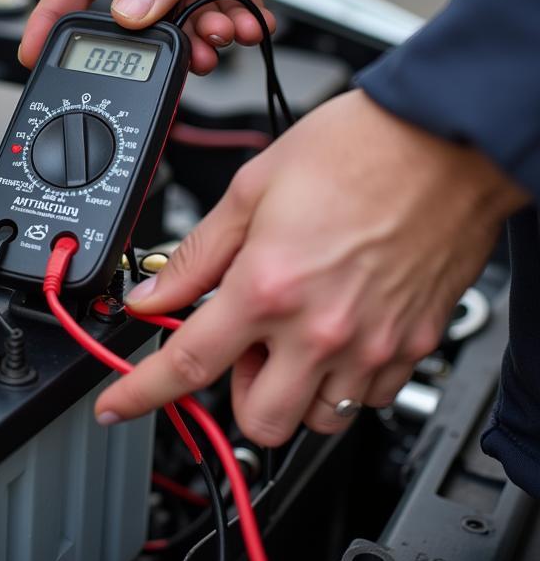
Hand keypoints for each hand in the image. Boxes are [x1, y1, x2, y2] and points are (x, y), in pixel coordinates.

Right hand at [21, 0, 369, 73]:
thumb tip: (133, 11)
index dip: (52, 17)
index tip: (34, 55)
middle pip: (131, 13)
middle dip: (147, 39)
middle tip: (167, 54)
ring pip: (179, 25)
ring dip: (196, 40)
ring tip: (217, 35)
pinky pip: (224, 20)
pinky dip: (235, 30)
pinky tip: (247, 22)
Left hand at [95, 90, 527, 443]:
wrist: (442, 140)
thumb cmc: (355, 150)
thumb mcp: (250, 189)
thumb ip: (196, 253)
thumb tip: (154, 291)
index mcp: (268, 286)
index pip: (188, 364)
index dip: (141, 394)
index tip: (118, 406)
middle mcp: (321, 329)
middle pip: (260, 420)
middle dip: (234, 391)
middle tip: (240, 340)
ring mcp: (373, 344)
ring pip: (317, 419)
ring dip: (291, 388)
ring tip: (292, 330)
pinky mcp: (414, 344)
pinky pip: (368, 397)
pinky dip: (342, 378)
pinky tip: (336, 326)